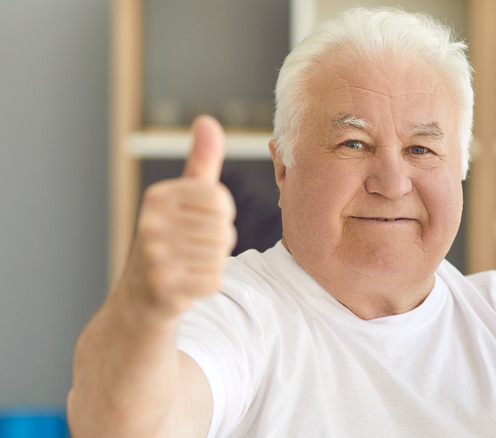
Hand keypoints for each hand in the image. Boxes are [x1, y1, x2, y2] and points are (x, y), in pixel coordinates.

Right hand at [120, 115, 236, 318]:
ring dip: (212, 263)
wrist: (139, 299)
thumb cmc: (169, 240)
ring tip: (188, 263)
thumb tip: (208, 120)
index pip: (219, 200)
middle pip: (223, 229)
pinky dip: (208, 284)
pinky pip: (214, 280)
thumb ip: (201, 161)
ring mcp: (155, 256)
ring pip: (220, 255)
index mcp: (158, 197)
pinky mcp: (164, 287)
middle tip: (191, 248)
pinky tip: (187, 282)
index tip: (200, 222)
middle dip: (218, 242)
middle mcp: (151, 222)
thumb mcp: (181, 198)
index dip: (221, 214)